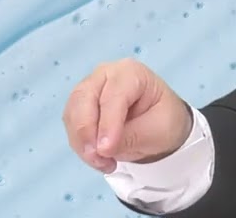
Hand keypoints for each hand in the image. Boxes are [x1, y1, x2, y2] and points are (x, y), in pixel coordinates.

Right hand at [62, 57, 193, 172]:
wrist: (158, 125)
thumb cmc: (163, 120)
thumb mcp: (157, 130)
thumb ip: (130, 137)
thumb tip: (101, 148)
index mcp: (131, 73)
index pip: (113, 95)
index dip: (107, 124)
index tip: (105, 150)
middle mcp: (105, 75)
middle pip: (83, 99)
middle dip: (86, 132)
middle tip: (99, 158)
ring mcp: (89, 89)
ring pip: (72, 114)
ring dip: (82, 143)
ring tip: (104, 163)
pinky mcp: (79, 107)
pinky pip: (71, 127)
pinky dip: (81, 146)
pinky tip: (99, 159)